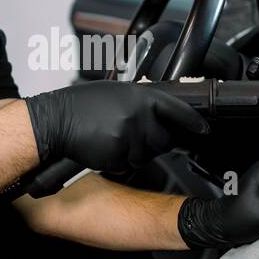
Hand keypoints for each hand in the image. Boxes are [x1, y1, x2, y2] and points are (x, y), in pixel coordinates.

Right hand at [24, 80, 209, 173]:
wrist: (55, 121)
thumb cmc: (80, 106)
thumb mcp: (114, 93)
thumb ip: (140, 102)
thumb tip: (161, 113)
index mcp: (138, 95)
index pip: (176, 109)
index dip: (192, 121)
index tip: (203, 129)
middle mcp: (137, 113)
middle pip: (163, 139)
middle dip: (152, 143)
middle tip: (130, 135)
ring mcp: (129, 133)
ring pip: (146, 155)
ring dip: (132, 153)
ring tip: (111, 138)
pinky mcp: (118, 152)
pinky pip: (128, 165)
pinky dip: (118, 162)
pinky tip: (104, 147)